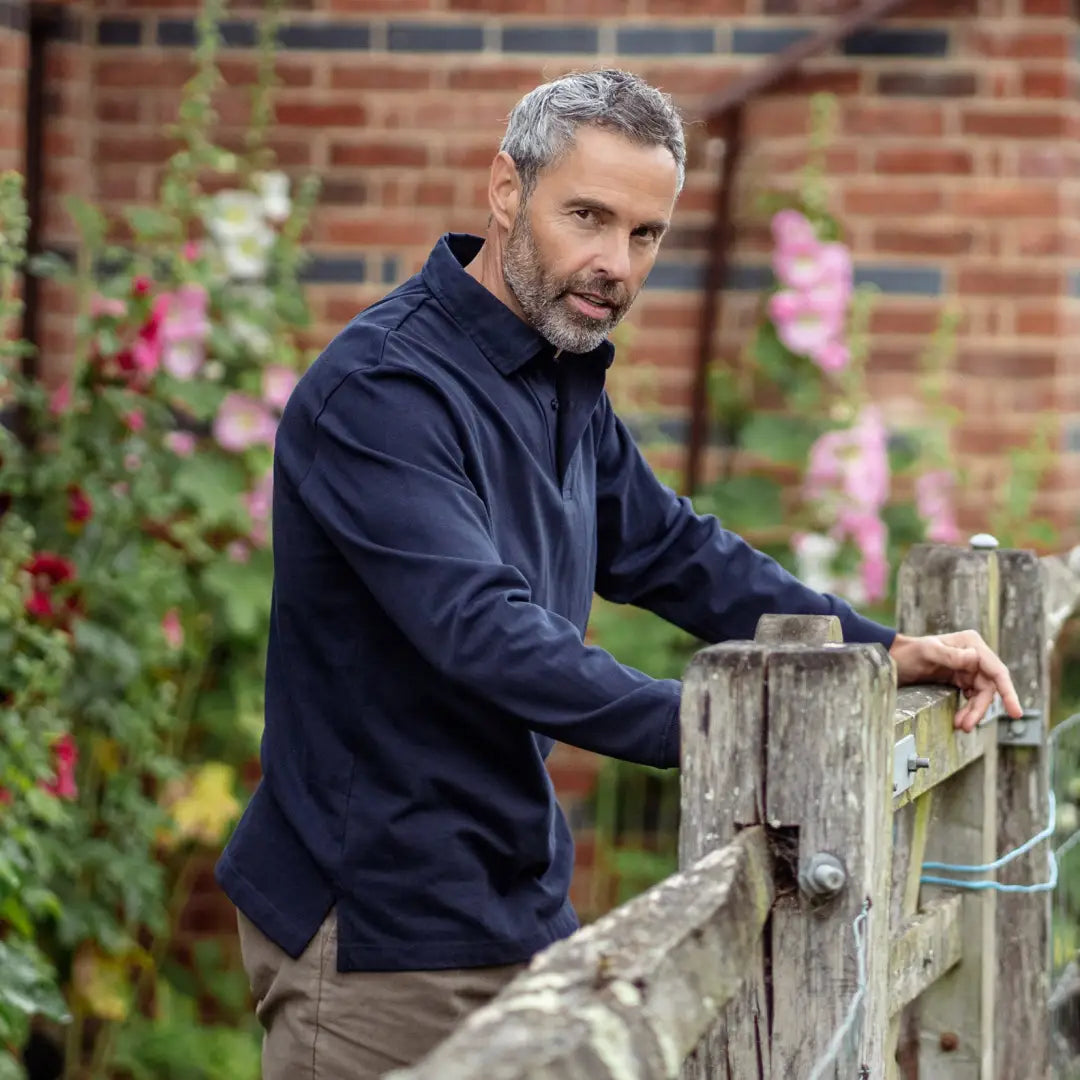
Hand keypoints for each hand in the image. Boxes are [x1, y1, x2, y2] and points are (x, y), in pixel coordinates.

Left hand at [888, 630, 1022, 732]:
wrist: (893, 660)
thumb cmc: (909, 653)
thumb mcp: (927, 652)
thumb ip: (950, 655)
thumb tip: (975, 659)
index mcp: (972, 644)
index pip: (996, 670)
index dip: (1008, 692)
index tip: (1015, 712)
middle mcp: (974, 655)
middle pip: (989, 688)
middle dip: (979, 708)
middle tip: (967, 726)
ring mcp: (968, 668)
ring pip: (980, 696)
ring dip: (973, 712)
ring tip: (961, 726)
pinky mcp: (960, 680)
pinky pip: (970, 698)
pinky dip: (967, 710)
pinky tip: (960, 720)